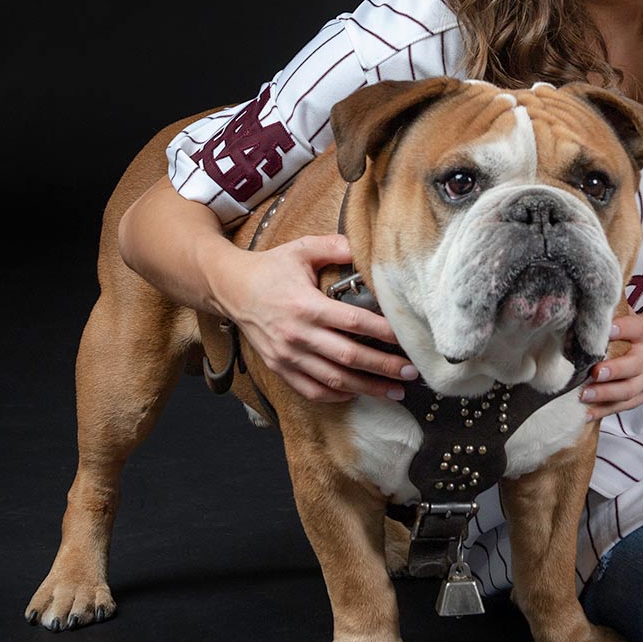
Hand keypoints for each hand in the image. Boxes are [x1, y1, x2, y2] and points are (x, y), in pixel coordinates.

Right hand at [212, 234, 415, 403]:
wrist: (230, 288)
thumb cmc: (270, 268)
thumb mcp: (301, 249)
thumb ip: (335, 247)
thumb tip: (366, 246)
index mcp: (306, 305)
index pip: (354, 322)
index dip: (383, 333)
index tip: (407, 339)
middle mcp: (298, 335)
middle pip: (349, 357)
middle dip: (384, 368)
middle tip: (412, 373)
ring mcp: (287, 356)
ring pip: (334, 380)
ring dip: (367, 388)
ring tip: (395, 392)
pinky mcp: (278, 368)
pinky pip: (311, 390)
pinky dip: (336, 395)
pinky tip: (357, 393)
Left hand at [580, 311, 642, 419]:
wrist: (636, 350)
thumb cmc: (616, 334)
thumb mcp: (611, 320)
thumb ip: (598, 317)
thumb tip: (567, 312)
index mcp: (642, 333)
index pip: (637, 328)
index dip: (624, 329)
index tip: (608, 330)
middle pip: (636, 364)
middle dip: (615, 370)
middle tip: (595, 372)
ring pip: (630, 390)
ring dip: (607, 394)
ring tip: (584, 395)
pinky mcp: (639, 396)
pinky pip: (623, 407)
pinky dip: (603, 411)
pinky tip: (585, 413)